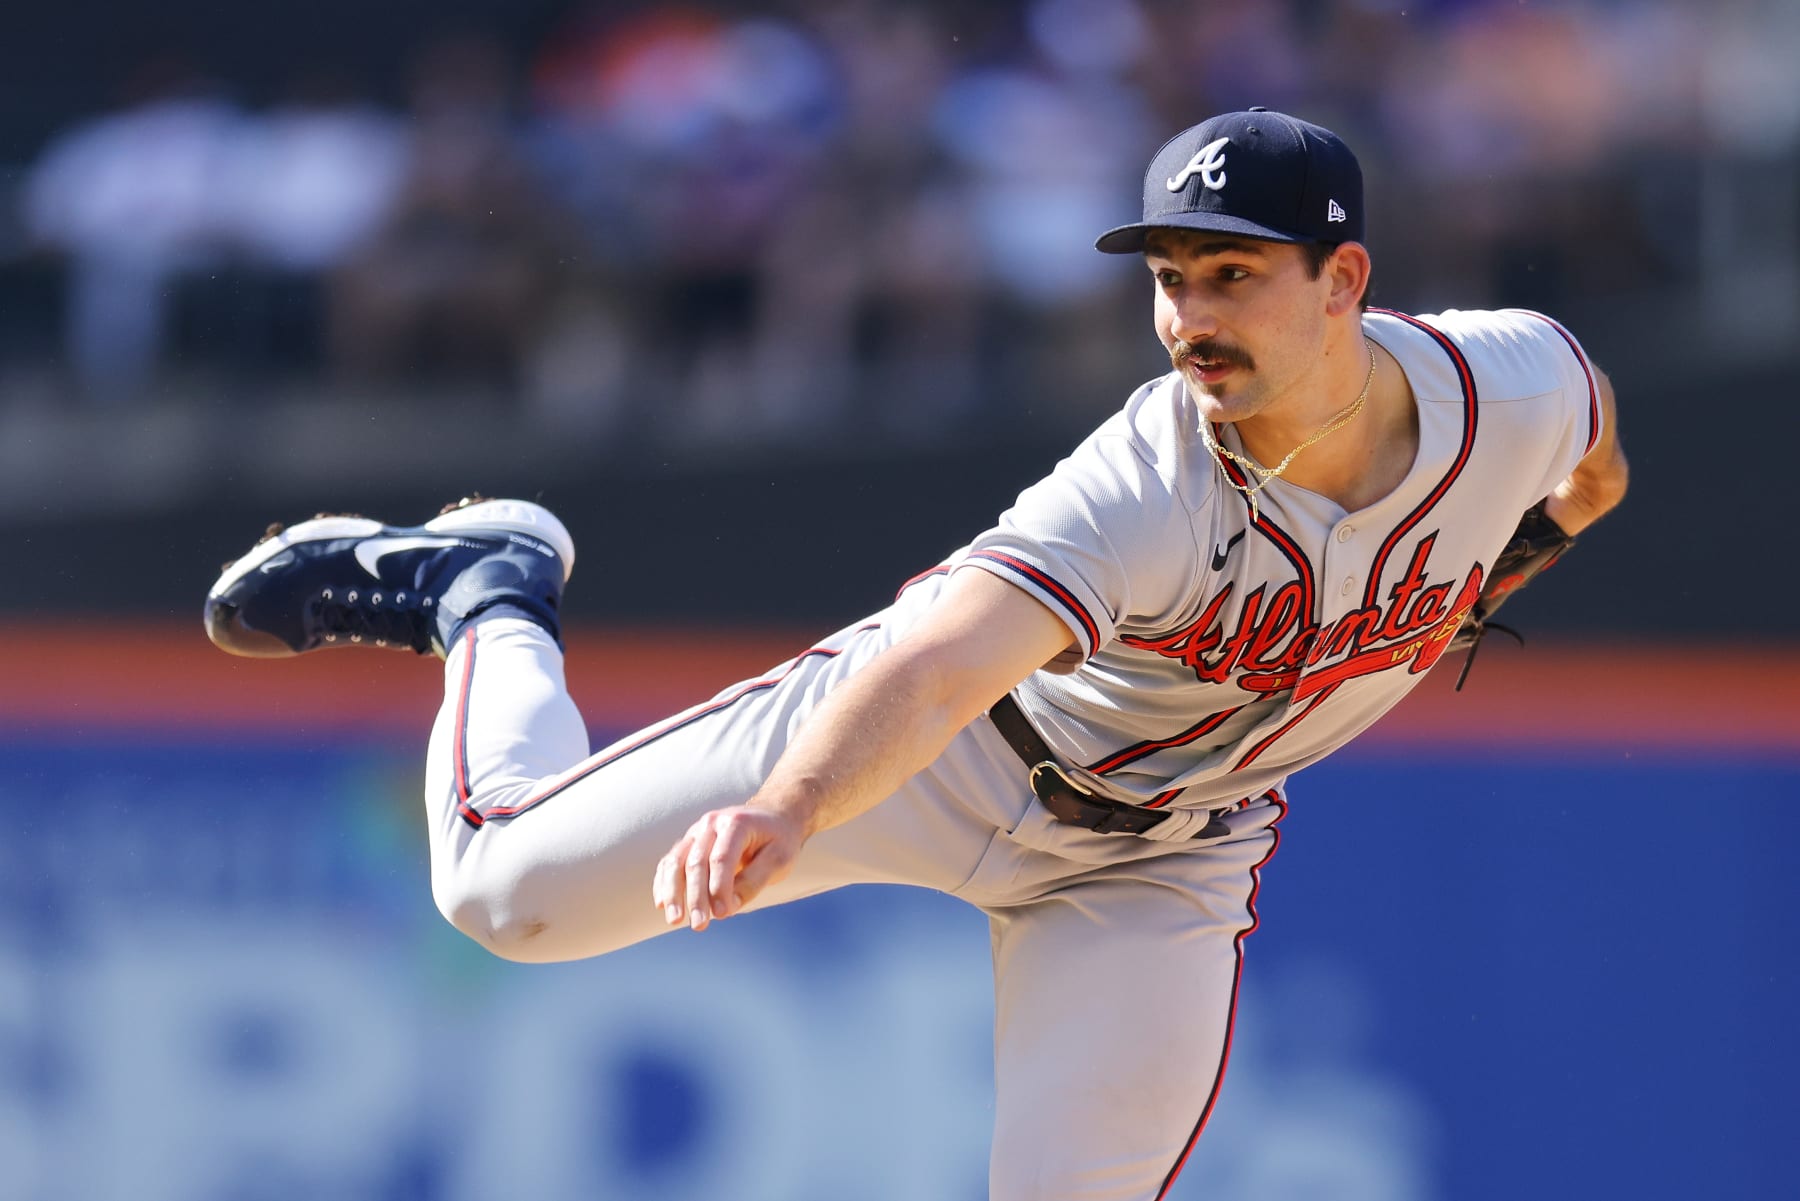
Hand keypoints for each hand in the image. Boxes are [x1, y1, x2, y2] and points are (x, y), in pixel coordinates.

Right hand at [653, 805, 804, 931]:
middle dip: (696, 897)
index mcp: (736, 823)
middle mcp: (711, 824)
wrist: (772, 817)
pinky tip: (662, 904)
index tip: (723, 914)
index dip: (720, 888)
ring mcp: (696, 832)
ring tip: (674, 920)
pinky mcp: (689, 843)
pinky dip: (663, 882)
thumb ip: (754, 880)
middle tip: (700, 926)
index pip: (721, 858)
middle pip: (696, 862)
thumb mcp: (780, 859)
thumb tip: (729, 907)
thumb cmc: (779, 840)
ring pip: (676, 862)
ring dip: (673, 892)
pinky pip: (670, 862)